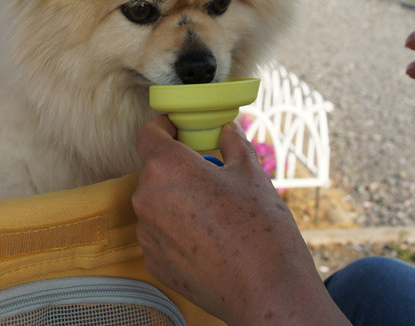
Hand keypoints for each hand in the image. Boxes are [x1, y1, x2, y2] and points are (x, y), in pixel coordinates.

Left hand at [132, 115, 348, 325]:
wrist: (266, 288)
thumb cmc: (260, 227)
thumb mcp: (250, 173)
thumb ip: (232, 144)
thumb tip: (226, 130)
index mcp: (167, 167)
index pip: (148, 134)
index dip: (162, 126)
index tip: (176, 128)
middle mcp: (147, 198)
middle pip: (155, 171)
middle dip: (178, 169)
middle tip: (210, 176)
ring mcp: (148, 234)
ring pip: (158, 204)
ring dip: (177, 201)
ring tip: (215, 214)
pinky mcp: (154, 262)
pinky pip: (161, 234)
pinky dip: (178, 231)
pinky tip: (209, 239)